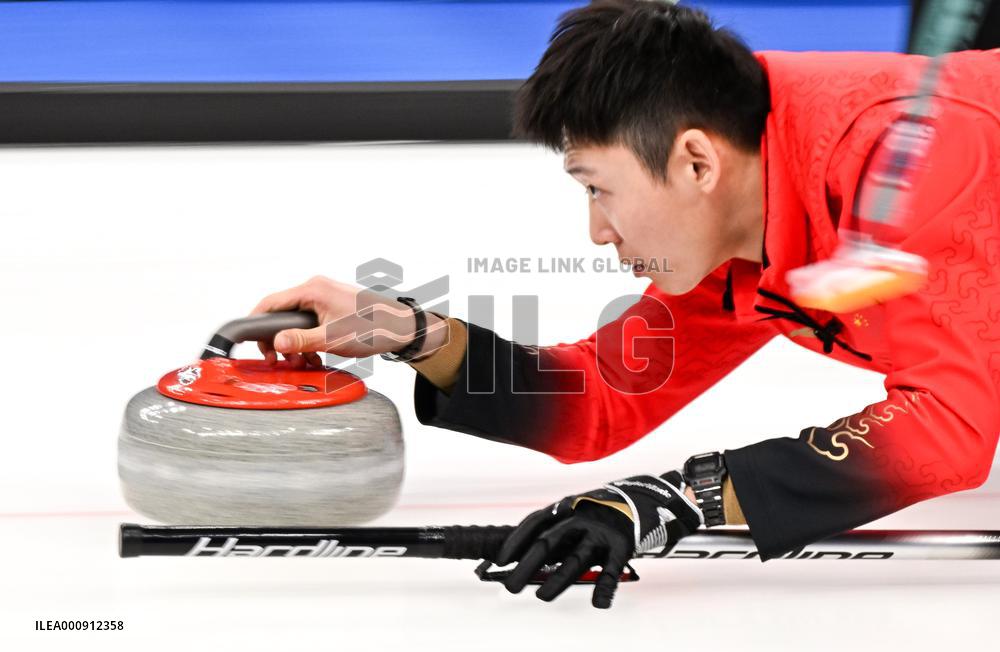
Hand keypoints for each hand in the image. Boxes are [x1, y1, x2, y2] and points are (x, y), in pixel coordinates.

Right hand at [250, 276, 447, 366]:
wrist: (402, 328)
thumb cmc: (374, 328)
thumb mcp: (332, 338)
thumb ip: (301, 340)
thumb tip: (275, 342)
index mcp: (313, 290)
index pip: (271, 302)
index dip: (256, 322)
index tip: (251, 343)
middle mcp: (316, 289)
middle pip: (282, 314)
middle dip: (278, 340)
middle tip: (278, 361)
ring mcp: (325, 297)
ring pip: (296, 321)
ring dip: (295, 344)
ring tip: (301, 362)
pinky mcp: (332, 307)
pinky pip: (310, 323)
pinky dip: (308, 340)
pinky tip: (315, 356)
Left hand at [495, 470, 702, 607]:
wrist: (642, 498)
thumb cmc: (598, 512)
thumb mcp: (573, 513)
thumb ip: (553, 530)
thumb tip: (521, 555)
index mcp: (565, 508)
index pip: (534, 523)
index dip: (516, 541)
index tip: (500, 560)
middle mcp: (580, 517)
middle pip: (549, 542)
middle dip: (527, 565)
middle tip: (511, 586)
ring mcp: (600, 532)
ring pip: (576, 558)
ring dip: (558, 581)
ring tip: (542, 597)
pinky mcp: (621, 545)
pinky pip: (611, 570)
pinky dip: (605, 588)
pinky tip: (598, 603)